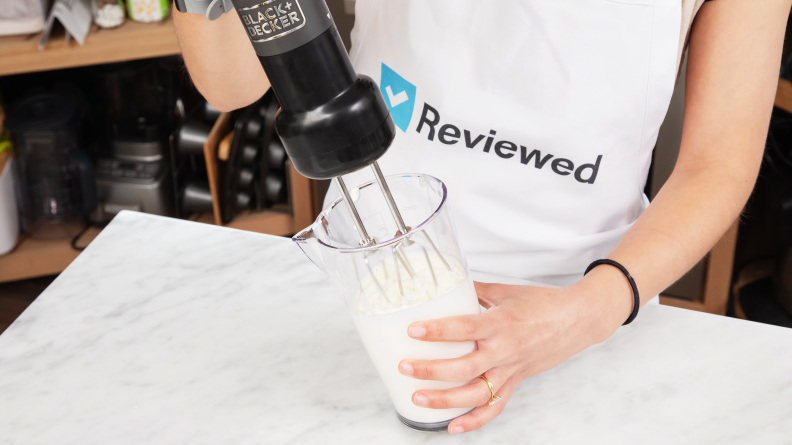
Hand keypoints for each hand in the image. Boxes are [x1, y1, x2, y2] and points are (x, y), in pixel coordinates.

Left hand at [398, 267, 632, 433]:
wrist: (577, 320)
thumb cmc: (542, 303)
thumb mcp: (505, 291)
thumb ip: (474, 291)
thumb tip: (446, 287)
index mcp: (501, 323)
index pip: (465, 328)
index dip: (438, 331)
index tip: (413, 330)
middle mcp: (505, 350)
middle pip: (464, 367)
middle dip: (431, 370)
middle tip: (405, 367)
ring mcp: (511, 370)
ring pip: (476, 393)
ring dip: (445, 400)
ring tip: (418, 398)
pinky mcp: (516, 382)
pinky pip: (495, 407)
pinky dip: (474, 421)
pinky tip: (453, 426)